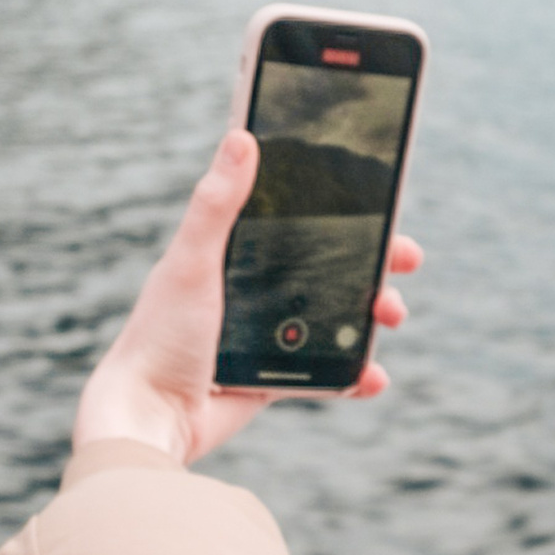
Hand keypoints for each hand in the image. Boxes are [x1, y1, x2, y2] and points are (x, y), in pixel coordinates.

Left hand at [73, 131, 422, 463]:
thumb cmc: (158, 337)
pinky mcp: (272, 377)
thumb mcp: (191, 263)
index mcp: (231, 253)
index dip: (340, 208)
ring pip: (336, 315)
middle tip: (407, 259)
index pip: (295, 218)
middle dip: (374, 261)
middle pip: (328, 265)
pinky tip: (373, 374)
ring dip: (372, 313)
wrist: (148, 419)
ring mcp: (265, 334)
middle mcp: (252, 289)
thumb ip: (216, 205)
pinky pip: (327, 371)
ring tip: (391, 315)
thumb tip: (242, 136)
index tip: (381, 200)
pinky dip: (355, 373)